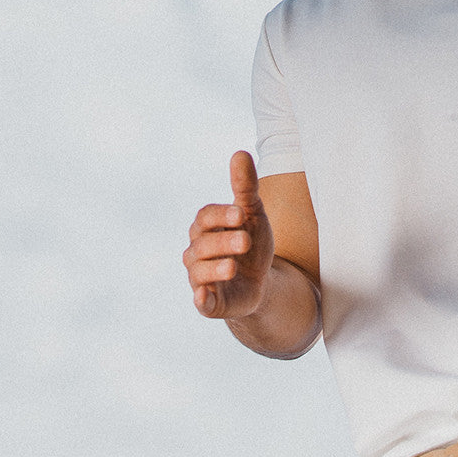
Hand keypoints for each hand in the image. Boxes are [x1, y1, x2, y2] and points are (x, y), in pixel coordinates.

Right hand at [184, 151, 275, 318]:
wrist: (261, 283)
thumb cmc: (252, 244)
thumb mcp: (253, 215)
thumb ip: (245, 187)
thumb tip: (240, 153)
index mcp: (205, 228)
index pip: (205, 218)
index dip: (221, 216)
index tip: (240, 214)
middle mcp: (196, 252)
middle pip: (203, 245)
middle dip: (224, 242)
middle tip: (246, 240)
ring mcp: (200, 278)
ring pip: (199, 272)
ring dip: (215, 269)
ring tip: (233, 267)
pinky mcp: (209, 303)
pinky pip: (200, 302)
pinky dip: (201, 300)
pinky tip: (204, 296)